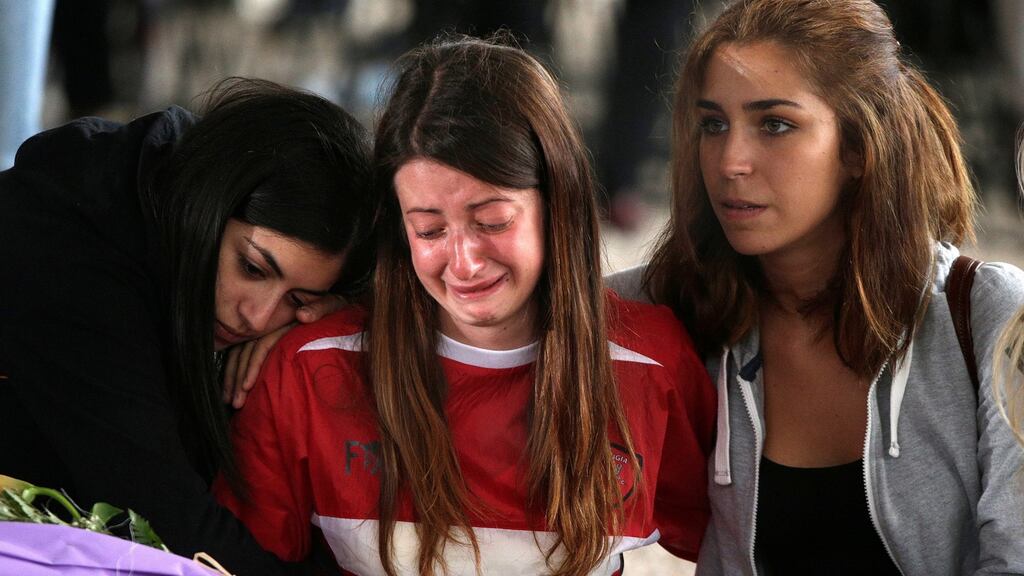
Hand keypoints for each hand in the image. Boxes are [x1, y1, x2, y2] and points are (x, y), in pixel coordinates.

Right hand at [221, 295, 346, 408]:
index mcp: (281, 319)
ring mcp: (263, 331)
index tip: (247, 386)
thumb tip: (302, 315)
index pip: (261, 345)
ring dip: (232, 378)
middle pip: (245, 352)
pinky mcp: (263, 338)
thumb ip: (319, 308)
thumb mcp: (331, 303)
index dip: (253, 365)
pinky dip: (235, 371)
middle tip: (235, 402)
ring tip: (230, 400)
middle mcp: (268, 325)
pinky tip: (232, 388)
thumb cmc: (333, 306)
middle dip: (237, 378)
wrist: (332, 302)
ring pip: (239, 355)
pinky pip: (242, 355)